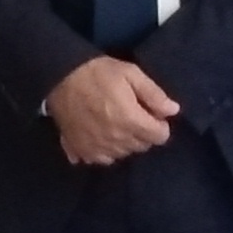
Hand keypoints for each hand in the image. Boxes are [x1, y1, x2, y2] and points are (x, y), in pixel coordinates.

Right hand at [47, 55, 180, 167]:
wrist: (59, 77)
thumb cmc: (98, 73)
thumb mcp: (130, 73)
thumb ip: (154, 94)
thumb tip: (173, 111)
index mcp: (131, 121)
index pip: (160, 137)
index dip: (159, 124)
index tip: (151, 113)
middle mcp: (116, 140)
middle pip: (141, 146)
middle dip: (143, 133)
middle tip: (132, 114)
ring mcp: (98, 148)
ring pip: (122, 154)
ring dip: (124, 142)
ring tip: (115, 123)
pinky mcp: (81, 150)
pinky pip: (101, 159)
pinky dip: (104, 150)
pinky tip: (99, 135)